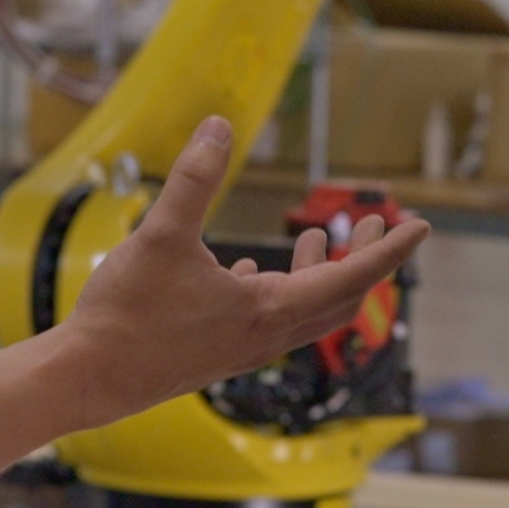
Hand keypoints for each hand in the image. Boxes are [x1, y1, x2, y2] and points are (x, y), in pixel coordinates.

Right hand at [54, 117, 429, 421]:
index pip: (352, 277)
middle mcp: (266, 335)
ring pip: (303, 312)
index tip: (421, 225)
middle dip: (362, 258)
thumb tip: (218, 126)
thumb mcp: (160, 235)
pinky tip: (250, 271)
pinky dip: (277, 291)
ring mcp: (243, 349)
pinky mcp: (218, 354)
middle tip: (372, 222)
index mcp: (269, 310)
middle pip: (338, 298)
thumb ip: (193, 179)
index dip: (390, 250)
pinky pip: (267, 323)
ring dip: (320, 274)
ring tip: (314, 238)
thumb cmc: (126, 315)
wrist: (87, 380)